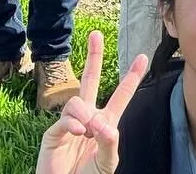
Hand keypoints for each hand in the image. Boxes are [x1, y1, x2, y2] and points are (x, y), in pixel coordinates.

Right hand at [36, 30, 148, 173]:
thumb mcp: (107, 162)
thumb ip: (110, 142)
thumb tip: (103, 124)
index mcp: (105, 123)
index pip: (121, 96)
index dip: (131, 78)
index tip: (142, 58)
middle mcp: (87, 118)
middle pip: (90, 80)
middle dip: (94, 57)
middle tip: (96, 35)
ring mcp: (70, 124)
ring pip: (77, 101)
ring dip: (86, 115)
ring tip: (88, 134)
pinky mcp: (53, 135)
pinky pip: (65, 119)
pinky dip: (74, 124)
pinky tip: (80, 133)